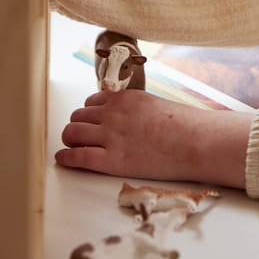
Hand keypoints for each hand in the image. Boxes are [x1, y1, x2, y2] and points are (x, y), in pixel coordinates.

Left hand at [57, 90, 252, 188]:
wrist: (195, 142)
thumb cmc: (184, 126)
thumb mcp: (155, 106)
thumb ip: (135, 109)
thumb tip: (127, 119)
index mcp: (125, 98)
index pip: (92, 102)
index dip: (89, 114)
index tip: (90, 122)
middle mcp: (113, 113)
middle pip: (78, 116)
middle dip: (77, 126)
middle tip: (80, 137)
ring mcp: (111, 136)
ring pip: (72, 133)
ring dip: (70, 140)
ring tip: (72, 147)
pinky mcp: (112, 160)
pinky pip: (78, 156)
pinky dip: (66, 157)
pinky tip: (63, 159)